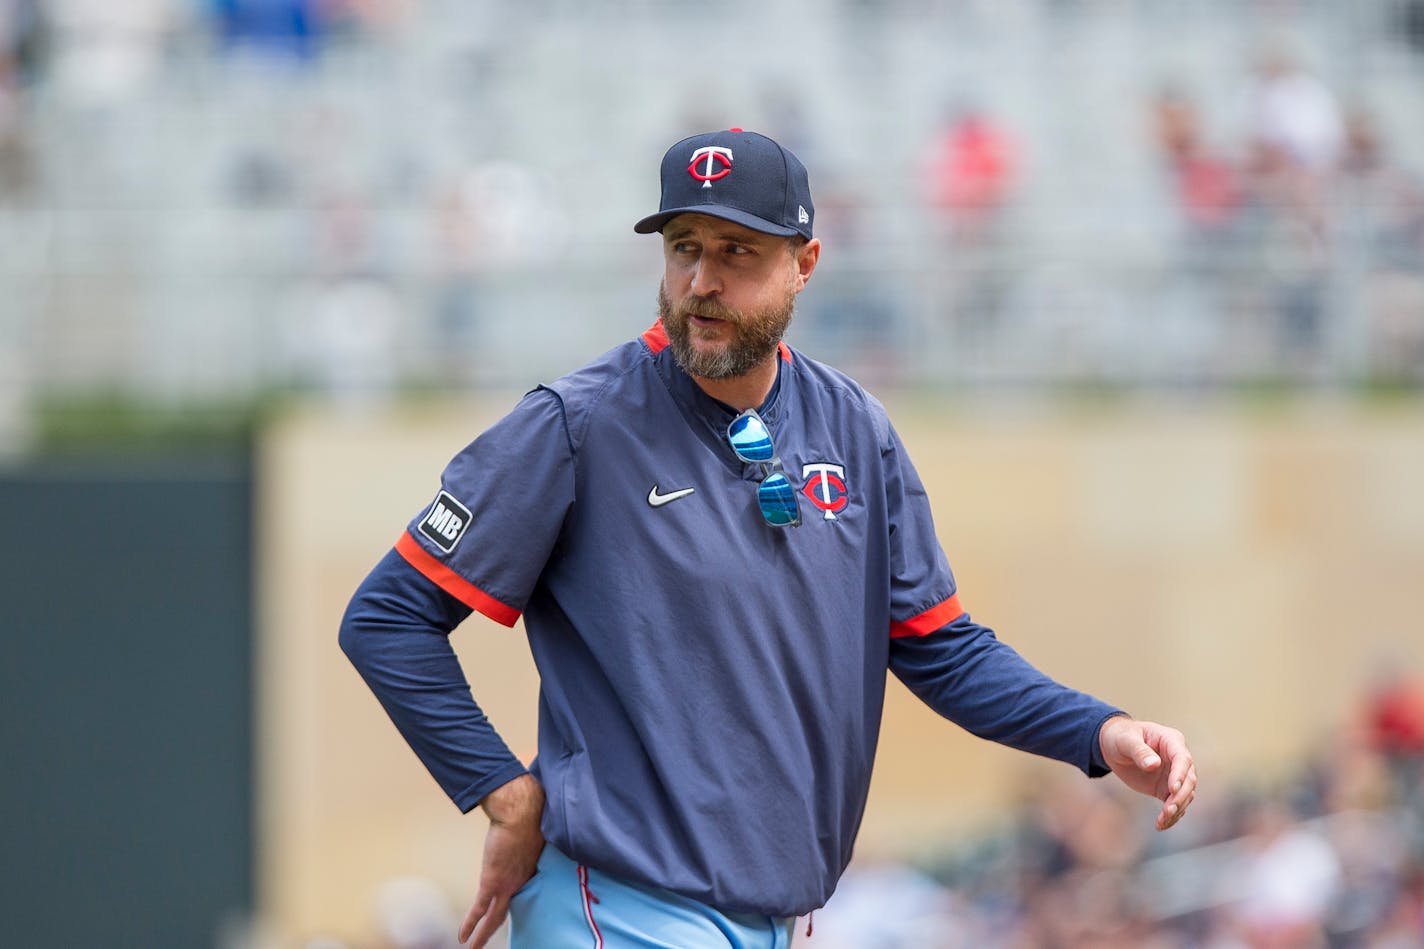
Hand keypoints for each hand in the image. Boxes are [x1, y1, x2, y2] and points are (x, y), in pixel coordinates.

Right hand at [459, 773, 545, 947]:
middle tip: (486, 939)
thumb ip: (527, 832)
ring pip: (494, 918)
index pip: (520, 893)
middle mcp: (520, 882)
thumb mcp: (531, 828)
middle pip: (506, 911)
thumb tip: (526, 821)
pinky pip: (480, 911)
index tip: (504, 909)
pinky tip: (462, 938)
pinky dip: (470, 926)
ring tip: (474, 948)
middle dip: (496, 927)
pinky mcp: (492, 882)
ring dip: (482, 935)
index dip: (513, 903)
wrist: (521, 811)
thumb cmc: (528, 814)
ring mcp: (507, 884)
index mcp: (529, 870)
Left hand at [1098, 716, 1196, 830]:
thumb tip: (1154, 765)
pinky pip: (1174, 804)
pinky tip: (1161, 825)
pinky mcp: (1166, 789)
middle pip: (1189, 779)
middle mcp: (1178, 758)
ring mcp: (1174, 775)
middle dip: (1180, 796)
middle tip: (1168, 810)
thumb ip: (1139, 751)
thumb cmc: (1120, 736)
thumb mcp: (1125, 740)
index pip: (1182, 759)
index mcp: (1171, 740)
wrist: (1113, 746)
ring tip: (1162, 820)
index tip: (1172, 789)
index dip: (1179, 774)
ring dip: (1177, 808)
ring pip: (1185, 794)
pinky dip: (1171, 816)